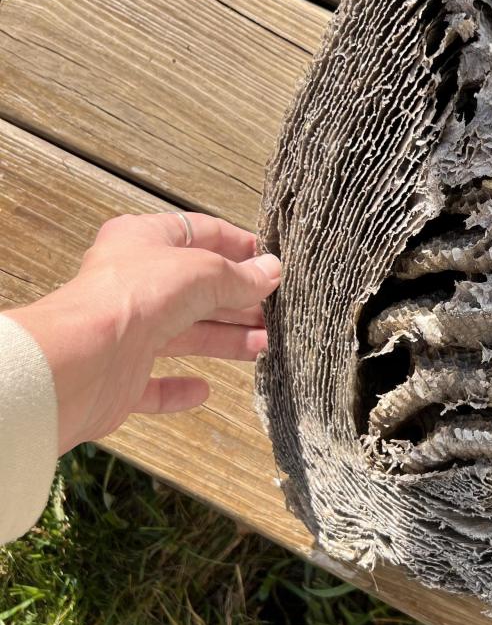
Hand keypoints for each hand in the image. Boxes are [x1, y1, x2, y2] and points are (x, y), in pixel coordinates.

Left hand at [6, 212, 280, 454]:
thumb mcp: (203, 272)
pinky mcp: (121, 376)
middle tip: (274, 310)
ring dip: (224, 340)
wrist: (84, 360)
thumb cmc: (132, 297)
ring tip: (263, 345)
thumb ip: (240, 276)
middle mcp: (132, 284)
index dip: (235, 245)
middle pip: (196, 289)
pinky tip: (203, 391)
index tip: (268, 261)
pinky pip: (154, 383)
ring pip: (183, 334)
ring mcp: (126, 331)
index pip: (198, 234)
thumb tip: (271, 272)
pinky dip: (179, 388)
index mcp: (142, 241)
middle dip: (237, 300)